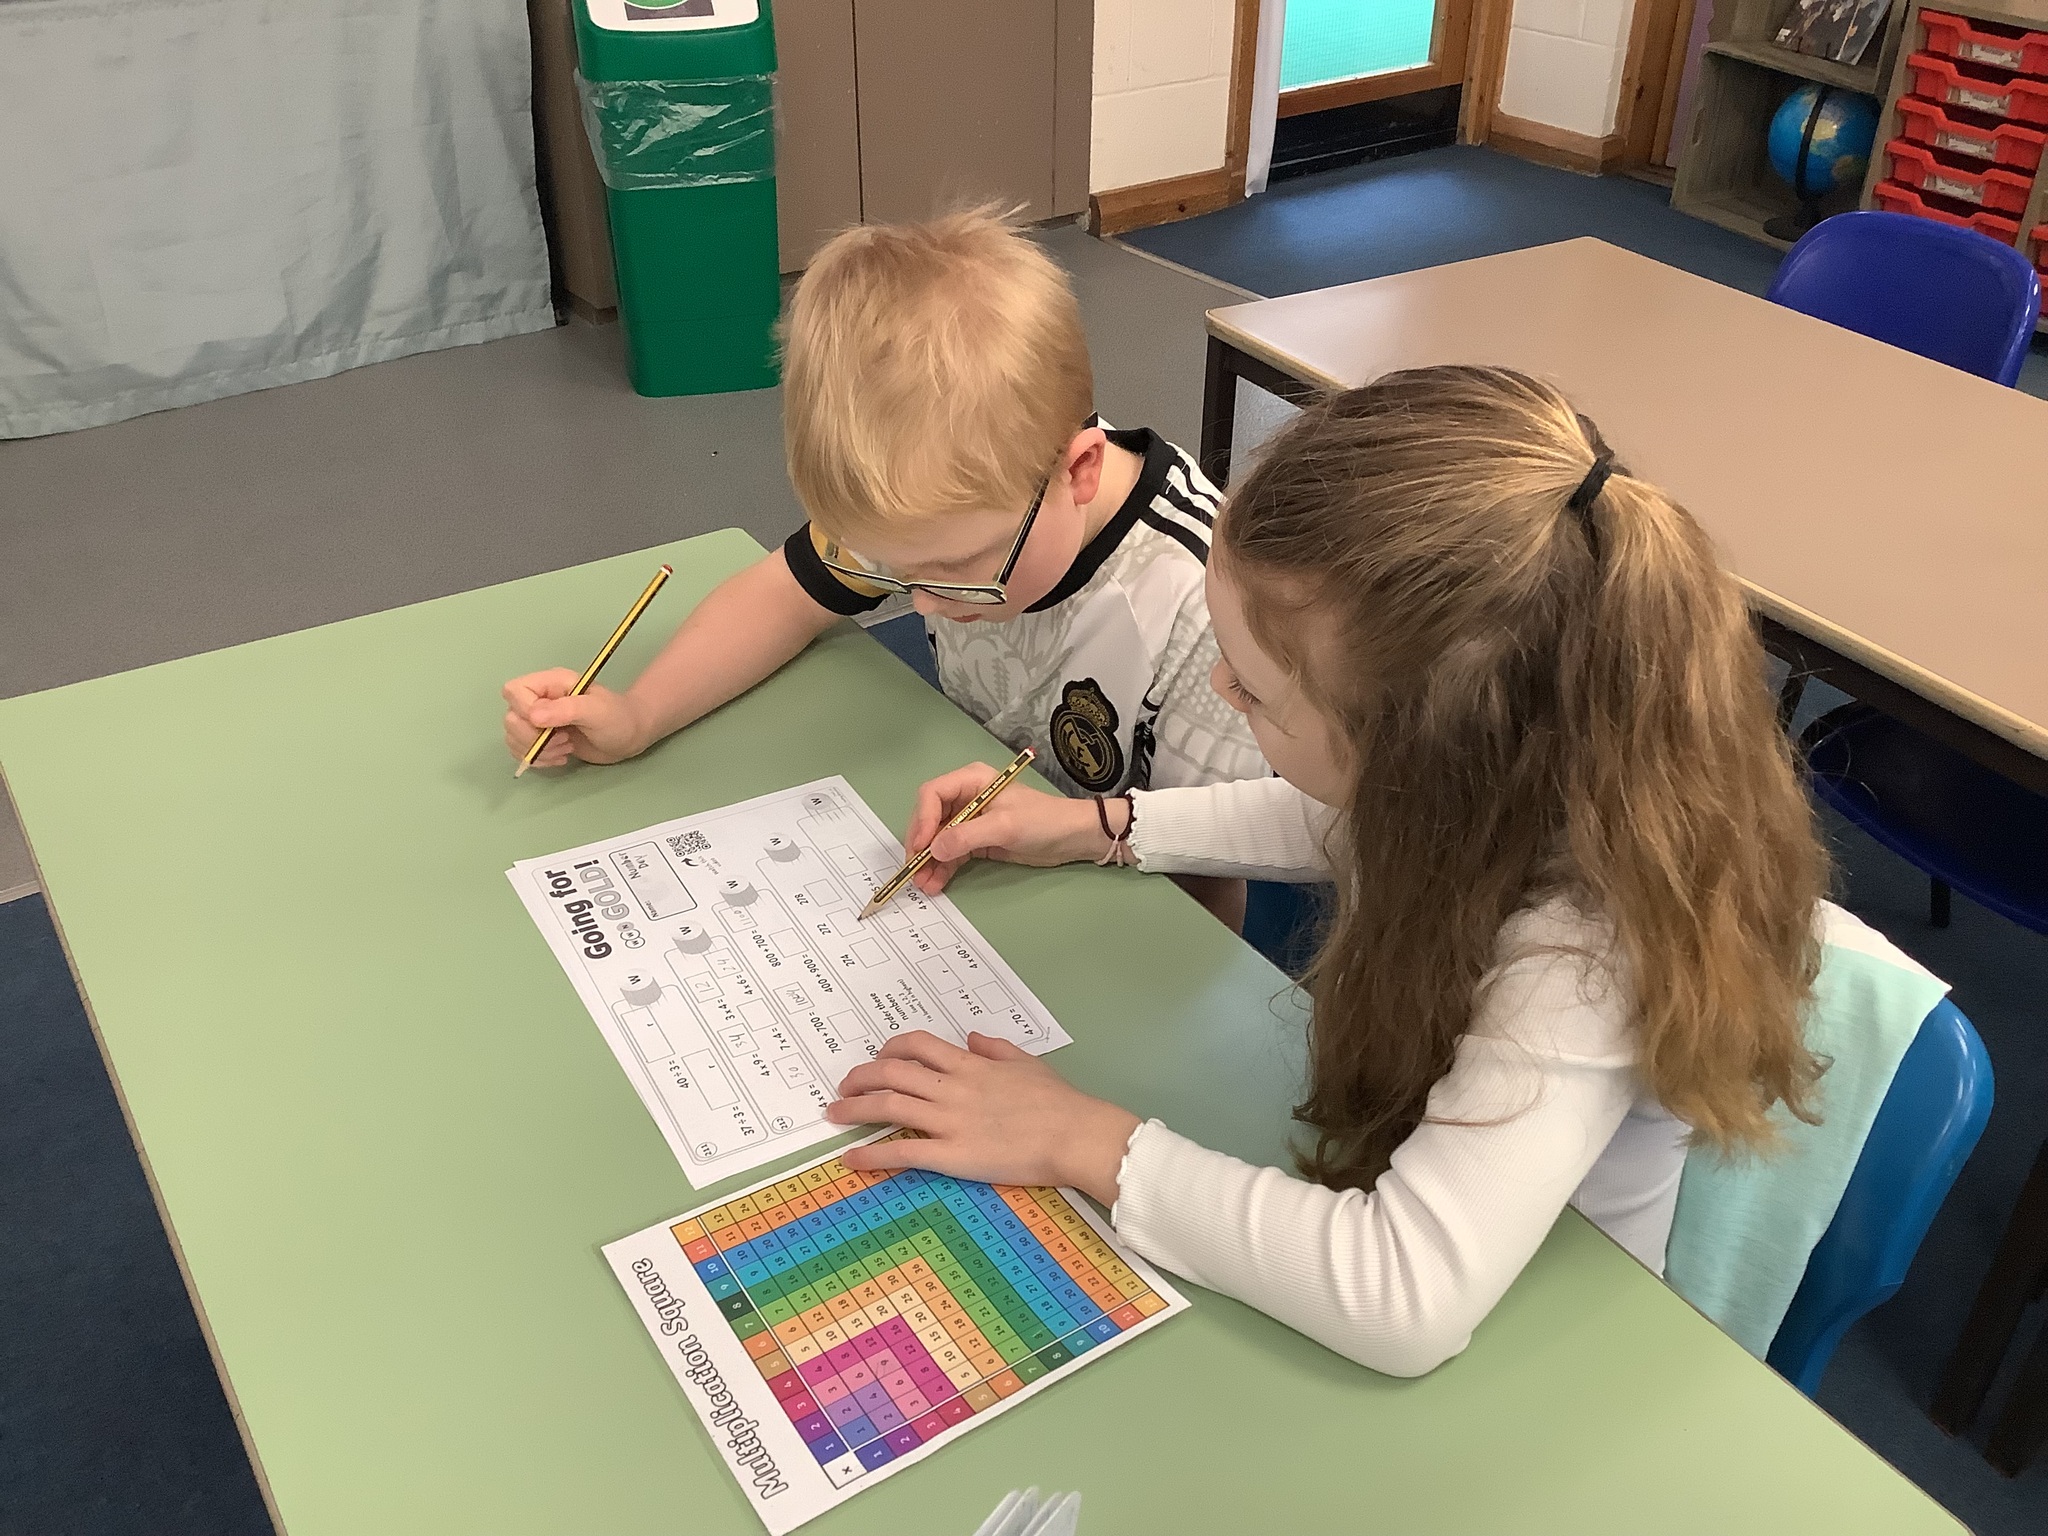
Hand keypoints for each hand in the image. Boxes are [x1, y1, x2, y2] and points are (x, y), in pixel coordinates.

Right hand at [501, 669, 649, 767]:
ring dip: (538, 751)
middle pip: (510, 718)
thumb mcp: (596, 711)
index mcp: (550, 683)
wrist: (629, 736)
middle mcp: (539, 699)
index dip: (524, 711)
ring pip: (513, 737)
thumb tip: (533, 716)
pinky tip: (562, 756)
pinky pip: (522, 751)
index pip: (514, 691)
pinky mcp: (541, 740)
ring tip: (566, 748)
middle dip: (533, 737)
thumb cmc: (617, 718)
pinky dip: (539, 759)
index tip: (549, 725)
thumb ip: (566, 710)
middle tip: (564, 740)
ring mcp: (538, 720)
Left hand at [826, 1032, 1138, 1205]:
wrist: (1076, 1134)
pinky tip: (851, 1159)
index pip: (917, 1046)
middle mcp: (953, 1088)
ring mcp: (950, 1121)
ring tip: (834, 1114)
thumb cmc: (1059, 1101)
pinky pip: (902, 1153)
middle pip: (892, 1073)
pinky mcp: (952, 1156)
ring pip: (889, 1107)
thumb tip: (970, 1037)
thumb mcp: (1027, 1063)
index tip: (877, 1059)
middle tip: (844, 1086)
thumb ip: (995, 1049)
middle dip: (860, 1077)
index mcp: (971, 1065)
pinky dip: (871, 1155)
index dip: (889, 1049)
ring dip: (854, 1109)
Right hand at [904, 763, 1120, 894]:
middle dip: (921, 845)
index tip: (922, 846)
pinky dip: (942, 868)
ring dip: (929, 861)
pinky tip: (935, 883)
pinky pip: (951, 853)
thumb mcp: (1005, 826)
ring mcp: (969, 820)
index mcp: (971, 781)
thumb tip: (933, 849)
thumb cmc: (1043, 821)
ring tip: (923, 885)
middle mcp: (965, 797)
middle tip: (914, 870)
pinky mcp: (976, 841)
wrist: (1073, 837)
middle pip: (930, 818)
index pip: (932, 794)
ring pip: (938, 840)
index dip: (922, 820)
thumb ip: (967, 836)